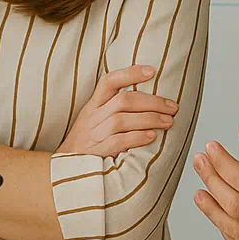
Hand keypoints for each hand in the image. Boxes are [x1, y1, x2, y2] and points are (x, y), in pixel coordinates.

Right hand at [58, 65, 177, 156]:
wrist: (65, 168)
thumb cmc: (86, 143)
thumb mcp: (93, 120)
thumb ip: (112, 108)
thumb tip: (147, 100)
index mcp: (93, 106)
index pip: (109, 82)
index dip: (129, 73)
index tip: (151, 71)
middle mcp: (92, 117)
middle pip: (123, 101)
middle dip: (152, 102)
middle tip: (173, 107)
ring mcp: (94, 134)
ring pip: (121, 119)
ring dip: (149, 119)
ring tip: (168, 121)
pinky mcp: (97, 153)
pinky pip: (118, 142)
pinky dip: (137, 137)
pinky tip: (152, 137)